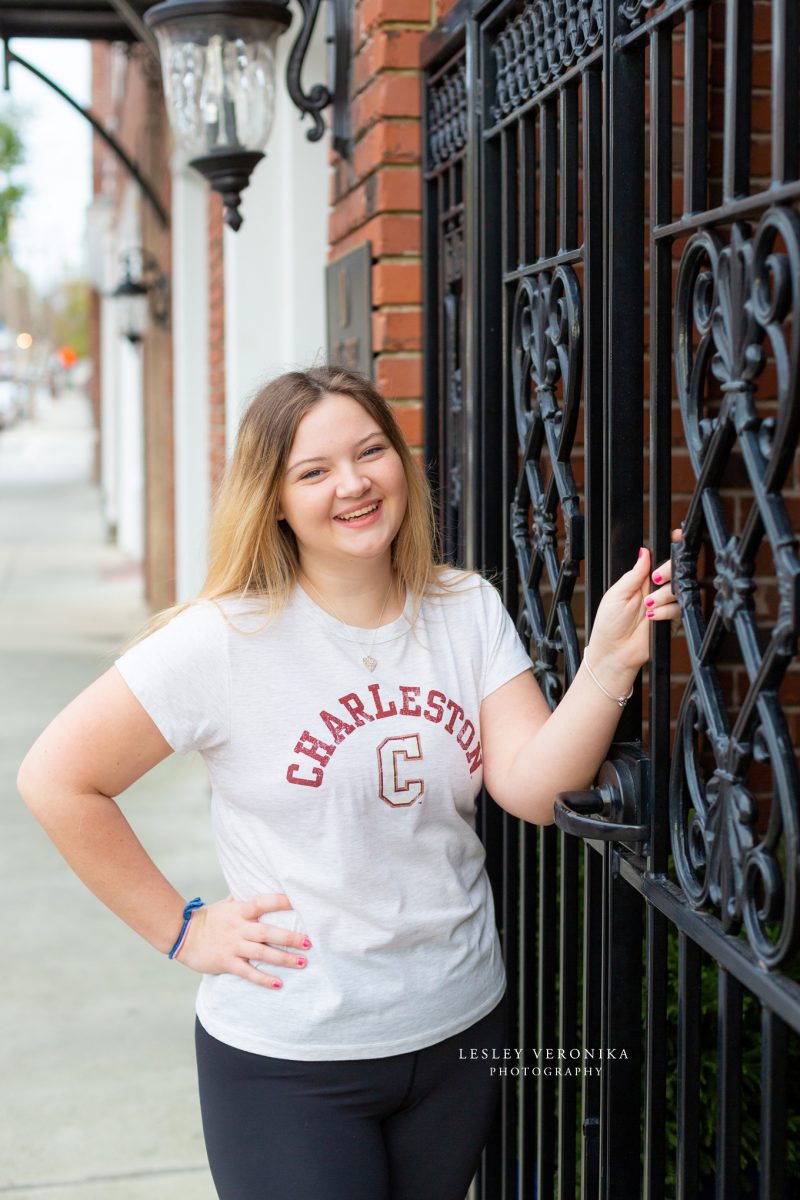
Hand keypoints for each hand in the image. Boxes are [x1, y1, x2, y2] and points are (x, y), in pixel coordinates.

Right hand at [174, 892, 310, 989]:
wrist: (182, 935)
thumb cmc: (208, 919)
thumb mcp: (226, 905)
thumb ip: (243, 899)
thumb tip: (258, 884)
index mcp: (239, 911)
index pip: (262, 902)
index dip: (279, 901)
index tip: (298, 901)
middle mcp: (238, 928)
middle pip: (267, 932)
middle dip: (289, 938)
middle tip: (309, 942)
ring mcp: (233, 946)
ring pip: (262, 953)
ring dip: (283, 958)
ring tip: (302, 962)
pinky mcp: (227, 963)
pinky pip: (248, 972)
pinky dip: (264, 979)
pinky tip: (279, 983)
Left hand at [587, 529, 683, 674]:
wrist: (614, 652)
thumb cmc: (609, 623)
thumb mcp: (618, 593)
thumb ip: (635, 573)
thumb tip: (645, 551)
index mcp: (641, 580)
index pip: (659, 560)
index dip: (670, 548)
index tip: (676, 537)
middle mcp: (655, 590)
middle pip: (674, 570)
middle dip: (668, 571)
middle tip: (656, 579)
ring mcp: (665, 604)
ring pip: (678, 589)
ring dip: (663, 596)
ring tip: (647, 608)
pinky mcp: (672, 620)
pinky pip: (678, 609)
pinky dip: (666, 612)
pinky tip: (652, 618)